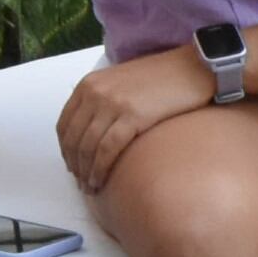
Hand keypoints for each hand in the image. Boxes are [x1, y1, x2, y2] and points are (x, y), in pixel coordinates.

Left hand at [55, 43, 217, 191]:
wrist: (193, 68)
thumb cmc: (163, 78)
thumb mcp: (122, 83)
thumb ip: (104, 100)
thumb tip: (95, 131)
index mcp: (89, 84)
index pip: (64, 125)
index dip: (65, 151)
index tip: (72, 167)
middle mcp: (95, 92)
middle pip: (74, 139)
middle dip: (74, 166)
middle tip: (81, 184)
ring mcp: (112, 103)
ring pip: (87, 147)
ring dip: (85, 172)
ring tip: (90, 188)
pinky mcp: (131, 116)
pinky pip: (107, 150)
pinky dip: (100, 169)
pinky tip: (101, 181)